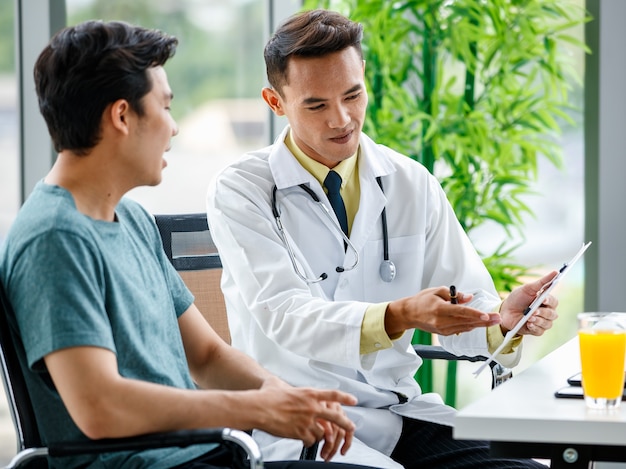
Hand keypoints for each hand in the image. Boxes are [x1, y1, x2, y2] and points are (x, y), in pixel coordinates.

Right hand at [258, 377, 355, 459]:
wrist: (259, 408)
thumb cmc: (266, 396)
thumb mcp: (276, 383)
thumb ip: (282, 384)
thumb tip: (276, 382)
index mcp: (308, 393)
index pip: (332, 394)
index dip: (345, 397)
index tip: (353, 400)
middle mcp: (311, 407)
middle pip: (336, 416)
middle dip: (346, 423)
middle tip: (351, 427)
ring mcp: (307, 421)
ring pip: (323, 432)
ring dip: (320, 435)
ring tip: (313, 434)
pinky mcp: (300, 433)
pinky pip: (311, 441)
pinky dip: (309, 442)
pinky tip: (304, 440)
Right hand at [386, 286, 500, 336]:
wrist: (410, 314)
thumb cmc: (422, 300)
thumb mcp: (437, 291)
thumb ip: (454, 294)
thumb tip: (469, 298)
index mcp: (440, 309)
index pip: (460, 311)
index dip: (475, 313)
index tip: (486, 315)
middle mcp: (442, 321)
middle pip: (466, 321)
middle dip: (484, 320)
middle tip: (497, 318)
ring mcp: (443, 329)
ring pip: (465, 327)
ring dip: (480, 324)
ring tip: (493, 320)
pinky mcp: (444, 333)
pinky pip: (461, 329)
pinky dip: (470, 325)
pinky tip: (479, 323)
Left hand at [499, 271, 558, 335]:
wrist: (505, 311)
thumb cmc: (517, 299)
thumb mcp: (528, 288)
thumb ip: (542, 282)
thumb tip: (555, 272)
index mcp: (546, 301)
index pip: (554, 301)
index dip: (549, 300)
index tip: (543, 299)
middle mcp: (547, 312)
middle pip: (552, 314)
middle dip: (543, 312)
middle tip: (533, 311)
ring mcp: (542, 322)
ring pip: (547, 323)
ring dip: (538, 320)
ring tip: (529, 318)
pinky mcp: (536, 330)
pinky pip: (540, 331)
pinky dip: (534, 327)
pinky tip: (528, 324)